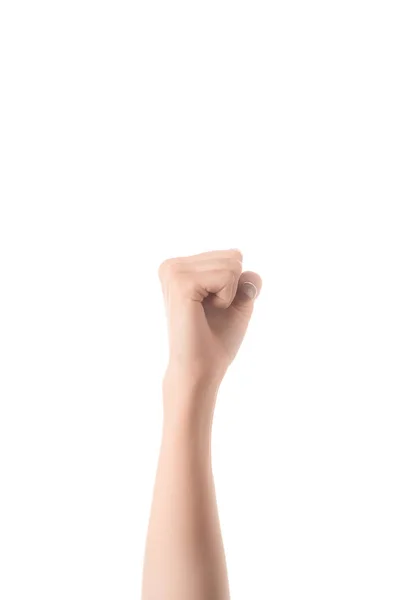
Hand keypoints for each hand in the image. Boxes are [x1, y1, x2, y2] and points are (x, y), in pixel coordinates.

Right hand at [158, 249, 261, 398]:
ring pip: (231, 264)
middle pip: (233, 256)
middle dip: (233, 287)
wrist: (200, 369)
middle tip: (210, 312)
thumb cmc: (215, 341)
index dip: (234, 286)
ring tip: (206, 313)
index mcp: (180, 267)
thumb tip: (251, 272)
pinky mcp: (181, 283)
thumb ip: (247, 281)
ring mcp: (174, 272)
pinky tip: (205, 312)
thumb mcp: (237, 303)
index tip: (213, 307)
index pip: (231, 255)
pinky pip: (227, 275)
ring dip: (229, 294)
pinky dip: (227, 298)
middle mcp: (172, 265)